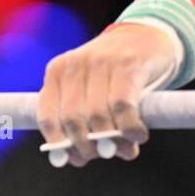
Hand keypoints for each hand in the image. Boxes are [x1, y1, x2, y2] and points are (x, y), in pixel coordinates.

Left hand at [36, 23, 178, 166]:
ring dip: (112, 141)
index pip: (46, 116)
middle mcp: (75, 64)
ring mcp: (101, 62)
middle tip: (104, 154)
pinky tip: (138, 136)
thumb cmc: (115, 73)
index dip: (59, 143)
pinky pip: (123, 107)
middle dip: (87, 146)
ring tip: (126, 150)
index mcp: (57, 71)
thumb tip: (75, 159)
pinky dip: (130, 128)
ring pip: (97, 116)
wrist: (147, 36)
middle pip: (72, 119)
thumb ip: (81, 121)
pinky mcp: (128, 65)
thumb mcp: (90, 89)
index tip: (73, 159)